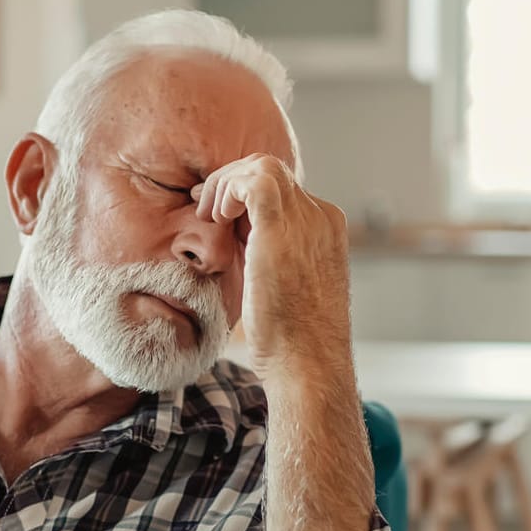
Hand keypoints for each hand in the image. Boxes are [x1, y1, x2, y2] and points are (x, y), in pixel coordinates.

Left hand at [190, 155, 351, 378]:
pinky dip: (228, 189)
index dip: (244, 195)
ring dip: (226, 183)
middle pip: (272, 171)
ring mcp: (306, 222)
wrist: (308, 363)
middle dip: (231, 182)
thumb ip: (272, 258)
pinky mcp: (282, 230)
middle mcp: (320, 219)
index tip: (217, 213)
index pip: (282, 190)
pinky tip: (216, 216)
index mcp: (324, 230)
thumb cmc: (292, 340)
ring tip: (210, 214)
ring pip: (262, 166)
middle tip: (205, 207)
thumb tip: (241, 245)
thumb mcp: (286, 288)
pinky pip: (254, 180)